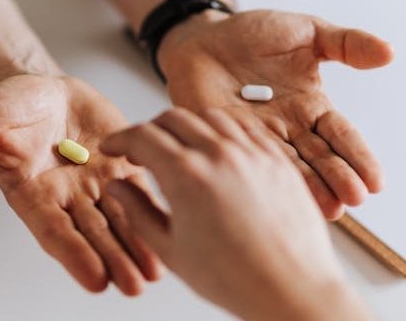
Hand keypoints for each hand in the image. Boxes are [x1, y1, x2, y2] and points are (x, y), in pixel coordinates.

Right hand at [0, 74, 160, 294]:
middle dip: (113, 260)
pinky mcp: (121, 167)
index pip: (54, 230)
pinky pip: (140, 192)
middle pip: (93, 235)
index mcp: (32, 193)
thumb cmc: (12, 108)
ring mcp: (96, 185)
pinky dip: (154, 212)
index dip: (74, 254)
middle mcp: (66, 197)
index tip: (94, 279)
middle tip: (132, 285)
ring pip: (120, 221)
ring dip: (137, 247)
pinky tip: (170, 230)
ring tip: (154, 272)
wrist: (44, 92)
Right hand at [100, 108, 370, 320]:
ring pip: (210, 117)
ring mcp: (252, 152)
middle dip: (150, 129)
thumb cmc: (236, 279)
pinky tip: (219, 147)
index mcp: (186, 175)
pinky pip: (246, 128)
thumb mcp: (170, 249)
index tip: (114, 147)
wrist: (291, 289)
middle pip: (173, 118)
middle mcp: (220, 154)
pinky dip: (224, 130)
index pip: (142, 136)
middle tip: (142, 149)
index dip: (120, 139)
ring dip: (188, 125)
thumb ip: (137, 211)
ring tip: (181, 147)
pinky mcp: (277, 159)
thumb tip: (117, 188)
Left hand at [157, 10, 393, 218]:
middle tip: (354, 199)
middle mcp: (289, 129)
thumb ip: (345, 44)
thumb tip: (388, 52)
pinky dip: (265, 180)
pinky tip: (281, 197)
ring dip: (309, 190)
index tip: (376, 183)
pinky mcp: (227, 142)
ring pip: (289, 168)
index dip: (358, 158)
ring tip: (329, 209)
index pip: (341, 136)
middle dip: (338, 179)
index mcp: (311, 107)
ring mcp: (258, 139)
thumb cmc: (252, 35)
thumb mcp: (306, 32)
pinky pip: (249, 162)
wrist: (202, 38)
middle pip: (320, 159)